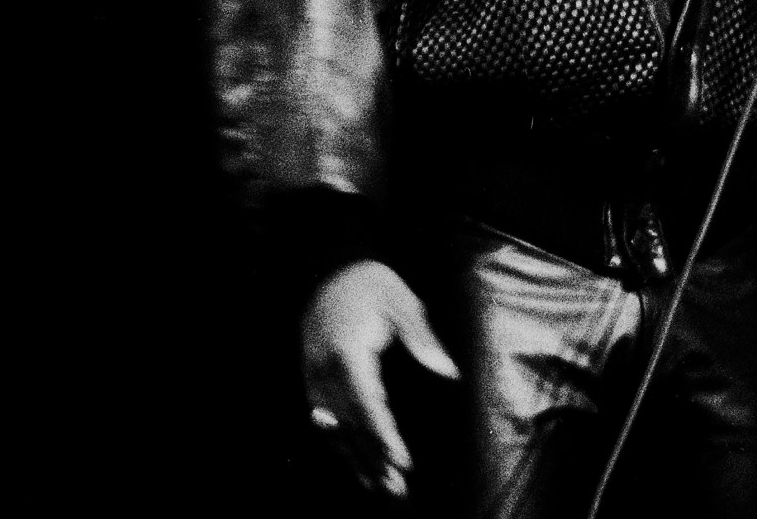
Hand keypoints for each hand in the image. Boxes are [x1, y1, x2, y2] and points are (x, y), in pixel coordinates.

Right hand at [300, 260, 459, 499]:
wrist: (327, 267)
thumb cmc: (368, 282)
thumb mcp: (399, 299)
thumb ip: (421, 335)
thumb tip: (446, 369)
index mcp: (347, 352)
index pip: (367, 404)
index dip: (383, 436)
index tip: (401, 462)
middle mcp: (325, 369)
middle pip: (350, 424)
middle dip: (373, 459)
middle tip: (397, 489)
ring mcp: (313, 376)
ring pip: (334, 428)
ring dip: (355, 460)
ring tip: (378, 489)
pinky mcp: (310, 378)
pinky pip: (323, 420)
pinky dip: (338, 445)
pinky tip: (353, 464)